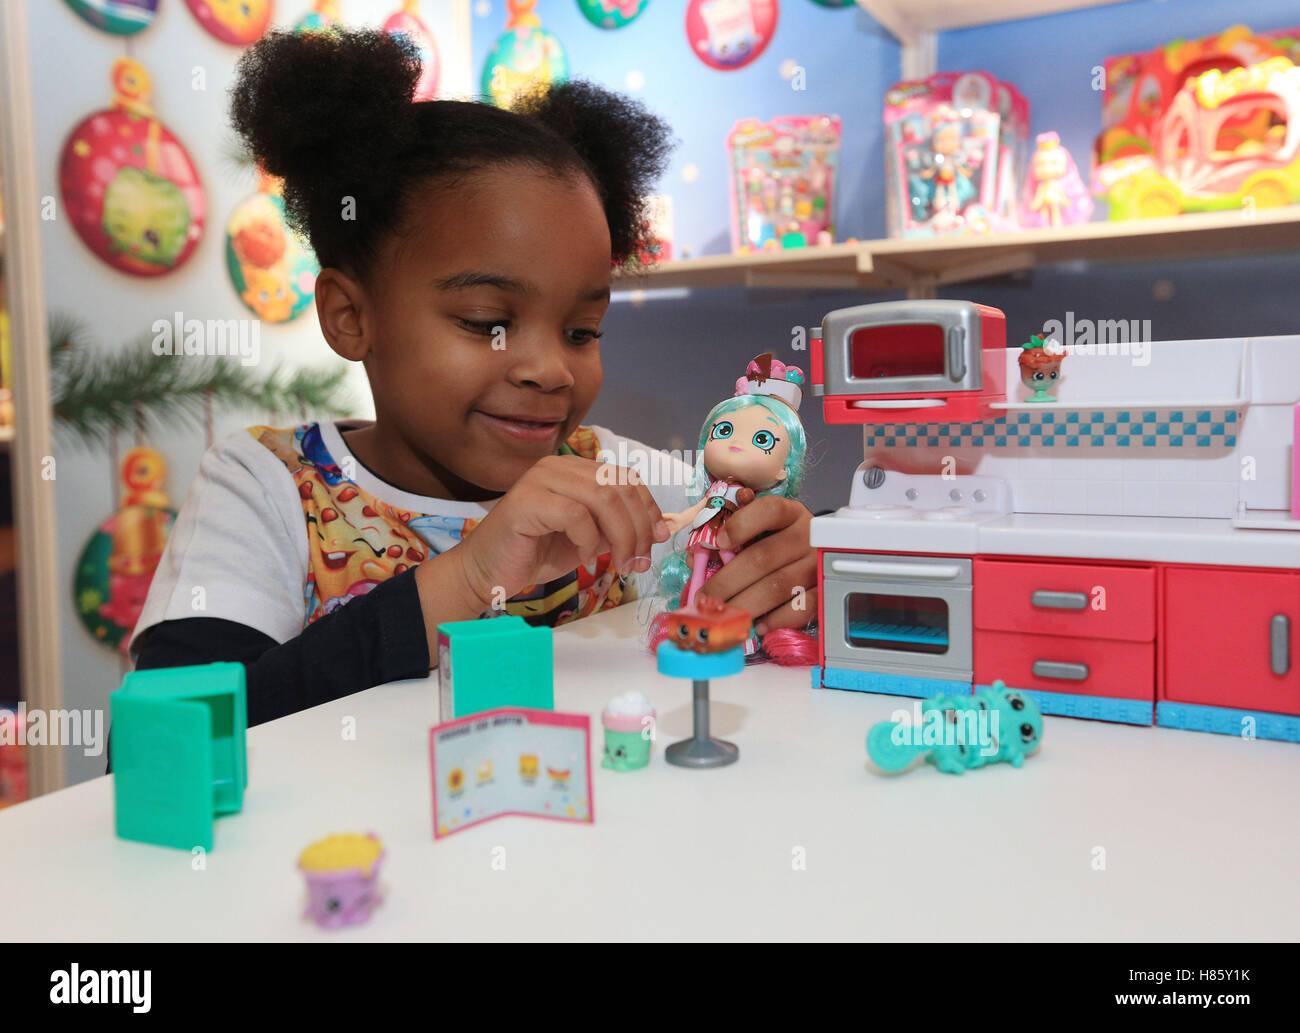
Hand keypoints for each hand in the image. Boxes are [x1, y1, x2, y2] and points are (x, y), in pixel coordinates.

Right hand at [453, 454, 669, 609]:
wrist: (488, 572)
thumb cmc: (535, 554)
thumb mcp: (589, 540)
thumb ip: (618, 529)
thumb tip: (661, 529)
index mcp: (574, 470)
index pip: (625, 477)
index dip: (648, 507)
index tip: (659, 538)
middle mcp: (557, 467)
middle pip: (618, 486)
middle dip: (638, 526)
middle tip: (640, 560)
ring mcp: (540, 480)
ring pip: (602, 498)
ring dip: (621, 536)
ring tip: (620, 564)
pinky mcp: (526, 501)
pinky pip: (575, 516)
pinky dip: (588, 541)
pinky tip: (582, 557)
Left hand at [702, 495, 815, 633]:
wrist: (824, 557)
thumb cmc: (782, 543)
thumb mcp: (763, 532)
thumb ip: (732, 540)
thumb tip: (697, 561)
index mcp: (790, 514)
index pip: (769, 511)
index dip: (742, 525)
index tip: (719, 542)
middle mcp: (806, 536)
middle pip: (763, 557)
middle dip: (727, 581)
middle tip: (706, 598)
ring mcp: (818, 564)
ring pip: (778, 586)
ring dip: (745, 604)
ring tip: (725, 614)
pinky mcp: (825, 590)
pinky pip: (801, 608)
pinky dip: (777, 619)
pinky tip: (759, 624)